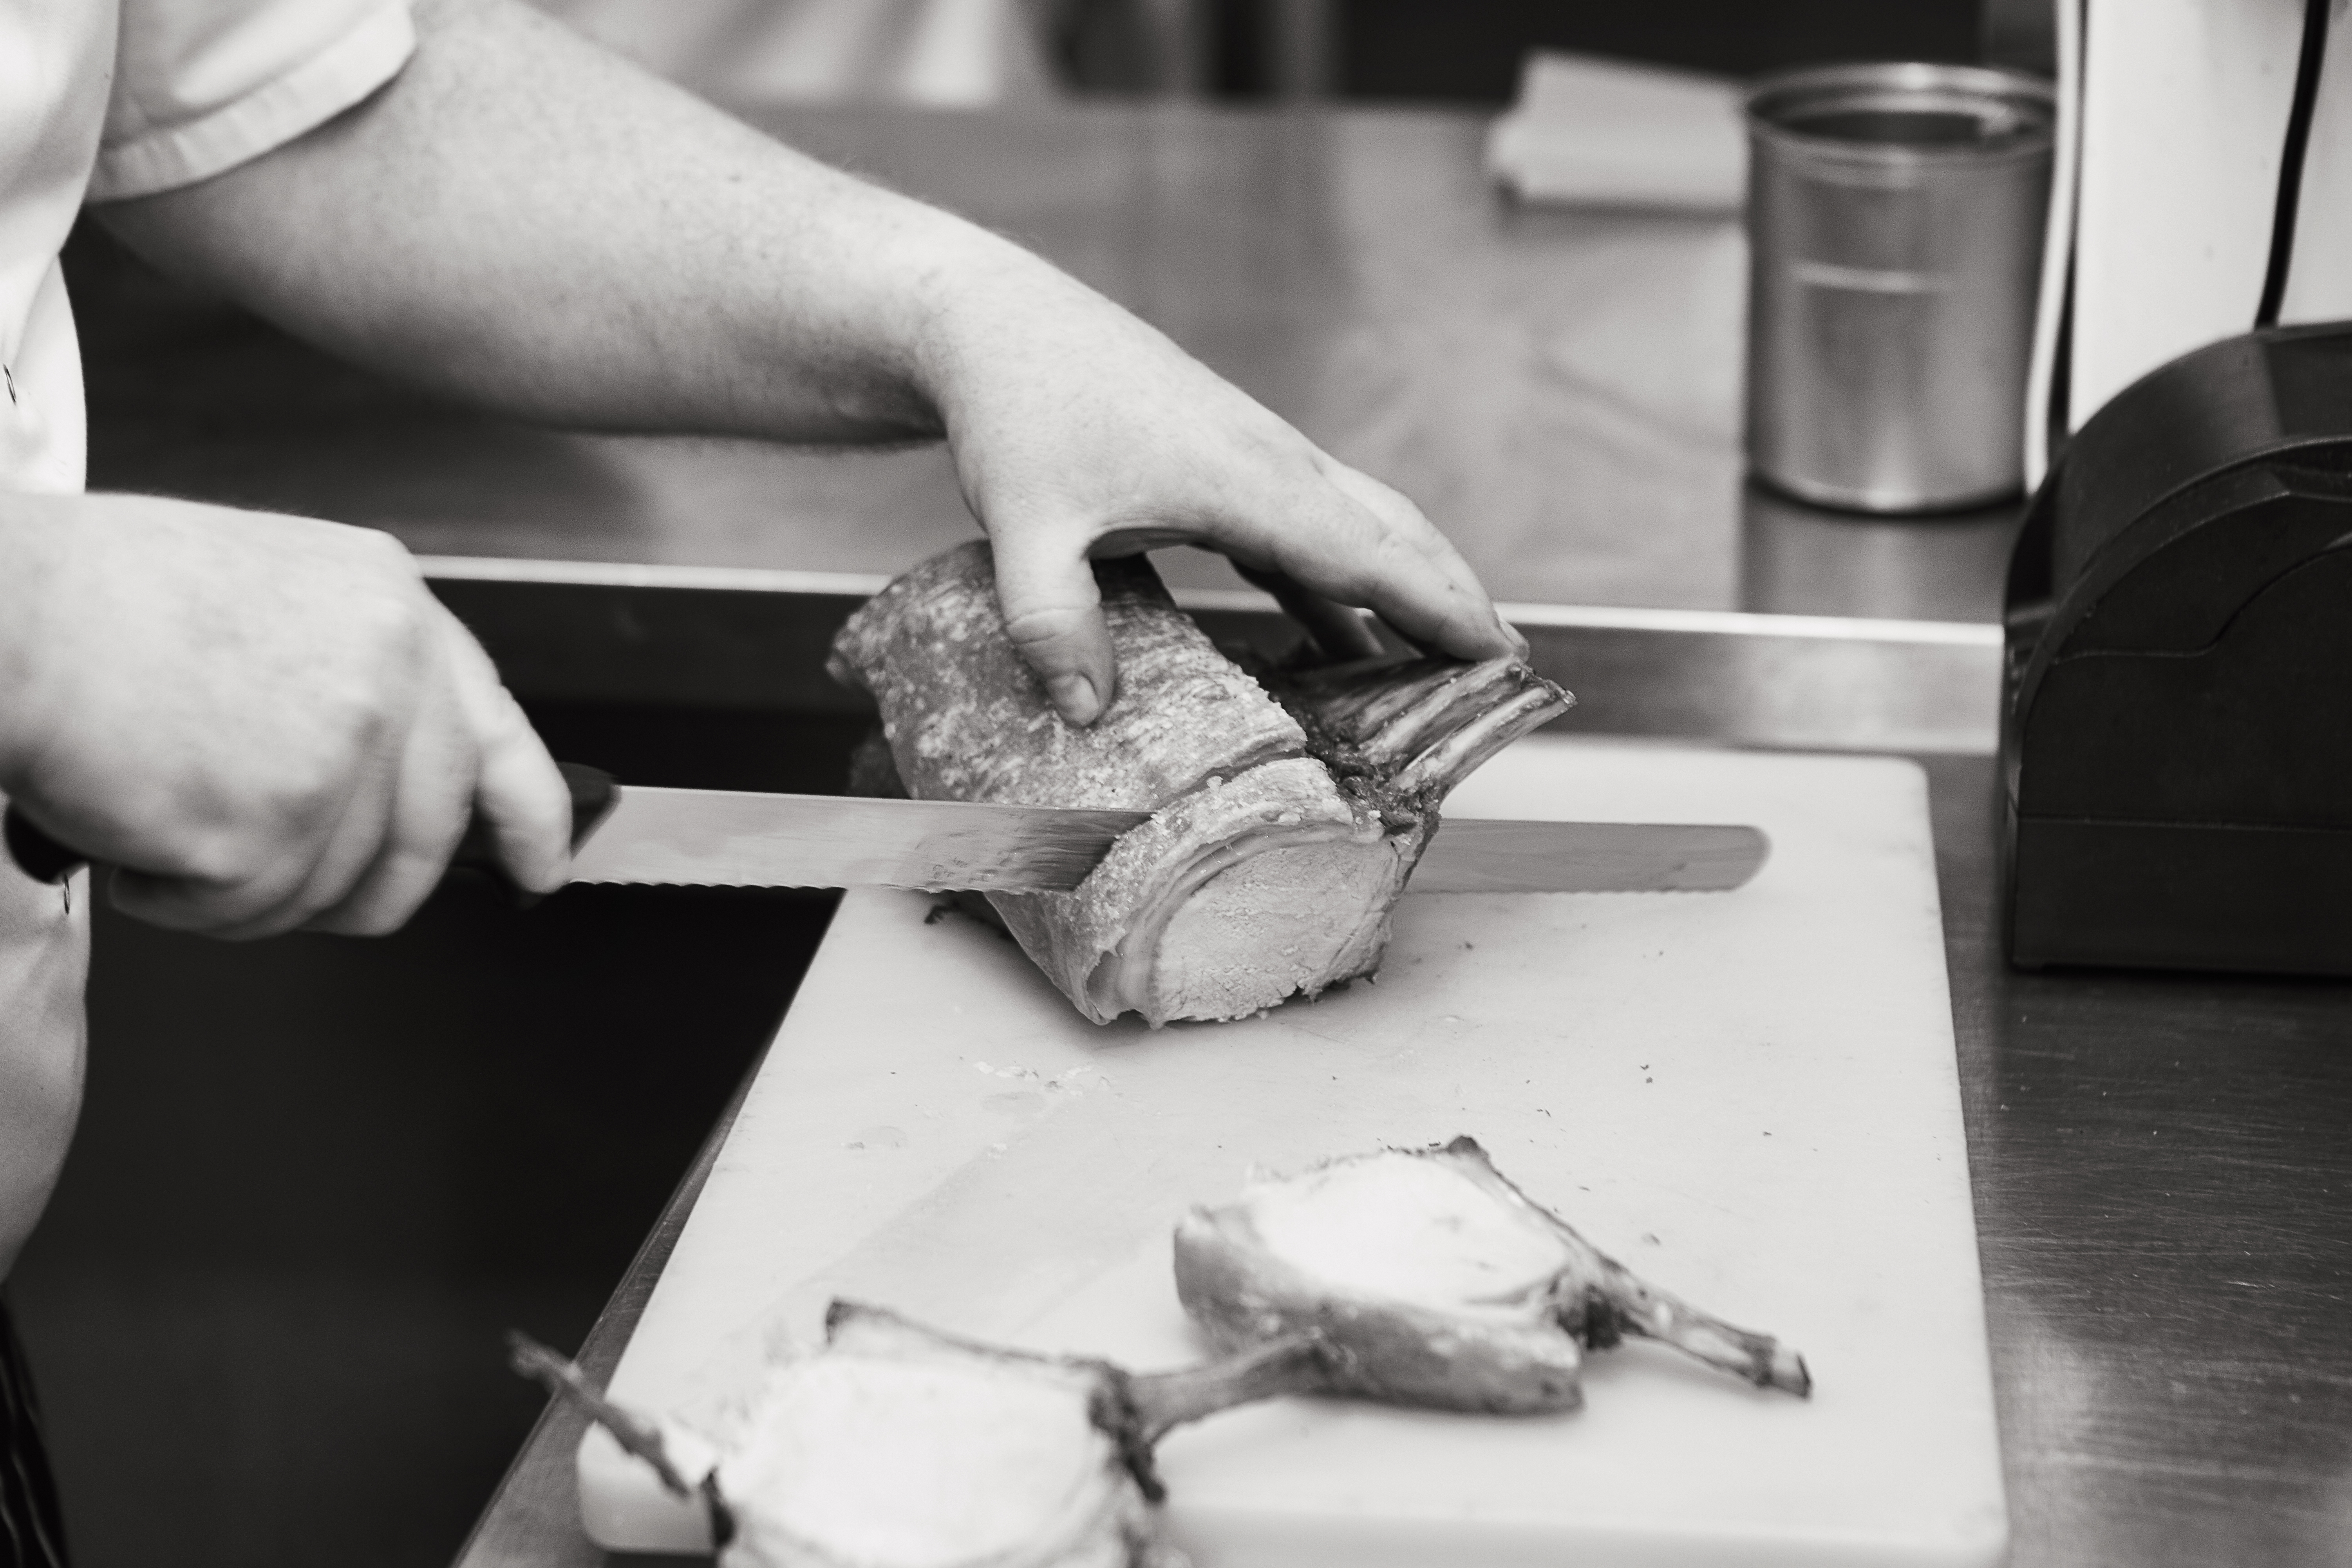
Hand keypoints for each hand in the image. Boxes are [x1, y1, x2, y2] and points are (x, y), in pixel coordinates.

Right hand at [0, 494, 569, 937]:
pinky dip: (179, 897)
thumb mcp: (269, 601)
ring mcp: (342, 749)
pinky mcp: (277, 822)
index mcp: (389, 607)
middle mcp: (388, 672)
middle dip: (352, 887)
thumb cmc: (95, 603)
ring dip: (237, 884)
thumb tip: (384, 778)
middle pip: (421, 841)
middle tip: (262, 872)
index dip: (533, 818)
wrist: (6, 616)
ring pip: (326, 888)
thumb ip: (349, 679)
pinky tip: (136, 831)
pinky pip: (246, 910)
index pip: (502, 737)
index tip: (542, 865)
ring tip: (164, 811)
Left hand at [919, 244, 1522, 723]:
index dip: (1438, 606)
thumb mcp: (1025, 528)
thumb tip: (1087, 713)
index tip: (1498, 652)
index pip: (1369, 553)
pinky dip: (1343, 581)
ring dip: (1409, 585)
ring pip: (1359, 526)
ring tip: (1454, 656)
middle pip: (1392, 533)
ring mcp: (1255, 459)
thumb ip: (1053, 623)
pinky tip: (1345, 635)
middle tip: (1507, 664)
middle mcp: (1271, 463)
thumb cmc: (1019, 412)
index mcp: (1245, 479)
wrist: (996, 325)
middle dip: (1454, 596)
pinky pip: (1309, 531)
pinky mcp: (1227, 464)